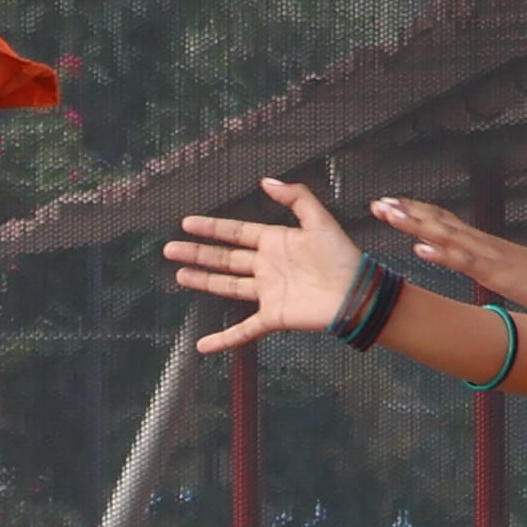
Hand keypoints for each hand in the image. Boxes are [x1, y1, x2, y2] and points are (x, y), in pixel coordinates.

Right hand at [160, 178, 357, 352]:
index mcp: (275, 242)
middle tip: (170, 249)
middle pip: (224, 258)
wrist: (357, 294)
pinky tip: (203, 345)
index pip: (236, 233)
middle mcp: (267, 266)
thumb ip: (295, 197)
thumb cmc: (342, 257)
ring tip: (180, 276)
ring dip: (203, 282)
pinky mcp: (272, 317)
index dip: (211, 228)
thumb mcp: (319, 220)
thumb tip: (266, 180)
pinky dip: (224, 339)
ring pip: (227, 286)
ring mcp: (267, 292)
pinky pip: (243, 330)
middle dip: (197, 253)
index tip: (187, 224)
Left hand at [372, 195, 526, 320]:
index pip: (441, 219)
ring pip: (445, 235)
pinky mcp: (494, 270)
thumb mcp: (497, 267)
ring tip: (390, 215)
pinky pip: (464, 261)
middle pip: (437, 221)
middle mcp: (478, 241)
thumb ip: (474, 258)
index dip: (414, 210)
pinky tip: (420, 249)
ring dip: (415, 224)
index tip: (389, 203)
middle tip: (377, 203)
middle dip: (405, 211)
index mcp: (479, 241)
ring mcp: (485, 254)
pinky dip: (441, 253)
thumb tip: (446, 252)